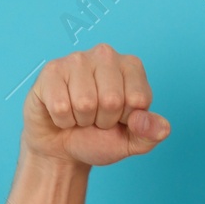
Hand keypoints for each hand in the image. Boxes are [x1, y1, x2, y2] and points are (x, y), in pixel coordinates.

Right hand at [22, 43, 170, 167]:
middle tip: (95, 118)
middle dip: (103, 120)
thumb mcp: (133, 142)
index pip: (138, 99)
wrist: (62, 148)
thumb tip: (149, 122)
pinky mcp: (52, 71)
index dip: (127, 119)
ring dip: (81, 120)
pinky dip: (62, 120)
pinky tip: (61, 112)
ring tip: (79, 114)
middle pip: (112, 100)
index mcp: (132, 66)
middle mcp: (106, 55)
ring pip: (85, 103)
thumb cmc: (99, 138)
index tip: (118, 118)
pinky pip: (60, 106)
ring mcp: (77, 59)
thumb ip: (152, 133)